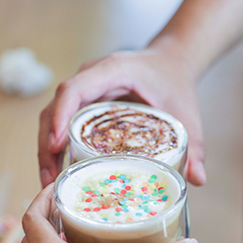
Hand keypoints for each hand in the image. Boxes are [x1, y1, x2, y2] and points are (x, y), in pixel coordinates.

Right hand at [37, 47, 205, 186]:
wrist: (169, 62)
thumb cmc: (173, 82)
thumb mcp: (185, 112)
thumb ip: (194, 144)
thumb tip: (197, 179)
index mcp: (111, 71)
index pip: (73, 90)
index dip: (59, 116)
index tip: (56, 146)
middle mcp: (88, 77)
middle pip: (53, 108)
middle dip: (46, 144)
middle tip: (49, 177)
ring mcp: (81, 90)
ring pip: (50, 116)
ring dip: (45, 148)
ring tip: (49, 180)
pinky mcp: (79, 102)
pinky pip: (58, 121)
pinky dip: (54, 146)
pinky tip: (58, 170)